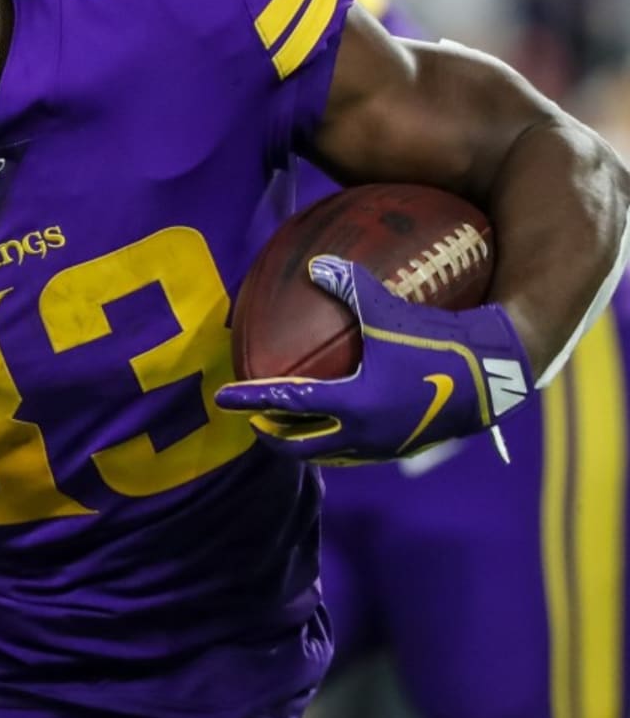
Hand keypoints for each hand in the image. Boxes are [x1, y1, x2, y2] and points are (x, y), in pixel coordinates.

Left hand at [215, 255, 533, 462]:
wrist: (493, 378)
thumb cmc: (436, 342)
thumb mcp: (389, 311)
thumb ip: (350, 286)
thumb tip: (316, 262)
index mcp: (353, 402)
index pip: (287, 401)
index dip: (251, 398)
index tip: (223, 397)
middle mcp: (362, 434)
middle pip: (298, 445)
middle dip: (270, 434)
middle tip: (252, 418)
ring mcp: (381, 447)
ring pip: (326, 455)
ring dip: (300, 444)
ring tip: (284, 426)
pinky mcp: (400, 450)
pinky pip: (352, 454)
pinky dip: (331, 444)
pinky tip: (331, 428)